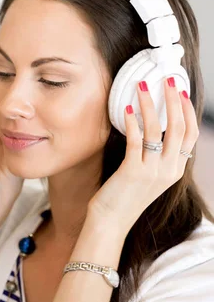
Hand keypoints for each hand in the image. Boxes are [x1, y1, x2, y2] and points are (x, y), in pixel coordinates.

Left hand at [88, 77, 198, 233]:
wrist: (110, 222)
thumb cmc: (124, 196)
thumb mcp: (149, 176)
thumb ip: (156, 156)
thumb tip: (153, 128)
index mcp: (175, 170)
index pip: (190, 135)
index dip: (187, 111)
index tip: (179, 91)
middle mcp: (169, 170)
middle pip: (178, 128)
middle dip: (173, 100)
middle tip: (167, 80)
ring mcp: (152, 172)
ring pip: (158, 130)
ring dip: (150, 105)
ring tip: (143, 87)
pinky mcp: (132, 172)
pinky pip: (136, 141)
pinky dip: (132, 122)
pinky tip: (126, 108)